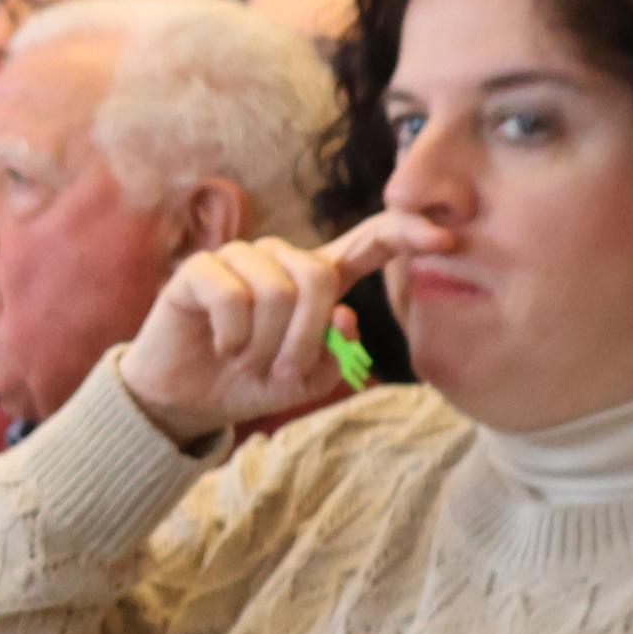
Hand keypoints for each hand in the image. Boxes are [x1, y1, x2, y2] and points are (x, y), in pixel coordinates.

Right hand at [119, 213, 446, 446]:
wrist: (186, 400)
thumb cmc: (251, 382)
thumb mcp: (309, 379)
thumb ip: (337, 351)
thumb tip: (345, 314)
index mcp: (319, 276)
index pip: (371, 239)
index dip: (408, 232)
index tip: (446, 239)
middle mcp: (281, 259)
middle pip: (318, 277)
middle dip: (304, 338)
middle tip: (281, 371)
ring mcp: (238, 259)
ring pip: (276, 292)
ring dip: (264, 345)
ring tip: (245, 361)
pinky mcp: (199, 270)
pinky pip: (232, 297)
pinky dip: (231, 336)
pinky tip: (220, 346)